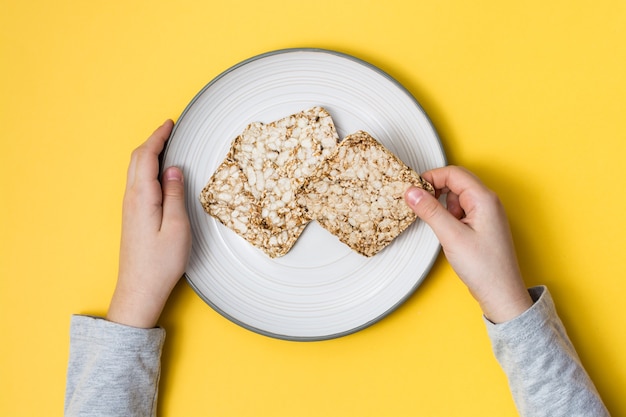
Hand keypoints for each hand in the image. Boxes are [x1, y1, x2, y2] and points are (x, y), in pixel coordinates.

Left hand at [107, 120, 191, 327]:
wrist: (140, 290)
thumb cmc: (160, 263)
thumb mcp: (177, 228)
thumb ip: (175, 195)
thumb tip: (174, 170)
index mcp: (142, 197)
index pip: (147, 156)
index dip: (158, 137)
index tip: (169, 124)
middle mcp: (131, 199)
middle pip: (136, 159)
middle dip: (152, 141)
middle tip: (168, 130)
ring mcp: (129, 208)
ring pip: (135, 170)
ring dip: (148, 153)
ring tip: (165, 146)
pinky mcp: (132, 217)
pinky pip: (137, 182)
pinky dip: (147, 168)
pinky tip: (158, 173)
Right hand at [405, 166, 531, 322]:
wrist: (501, 294)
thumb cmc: (484, 268)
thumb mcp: (451, 236)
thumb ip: (430, 211)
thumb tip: (412, 191)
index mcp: (484, 199)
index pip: (453, 173)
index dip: (431, 177)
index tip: (413, 190)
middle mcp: (488, 202)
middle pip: (456, 181)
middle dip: (435, 190)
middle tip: (420, 205)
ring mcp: (486, 213)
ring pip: (457, 196)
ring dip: (442, 205)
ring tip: (440, 226)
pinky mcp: (482, 225)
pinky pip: (461, 210)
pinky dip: (449, 216)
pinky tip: (447, 232)